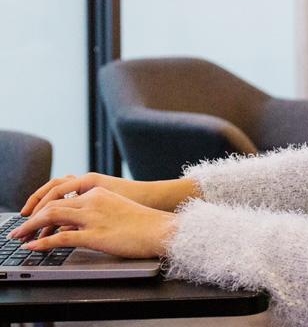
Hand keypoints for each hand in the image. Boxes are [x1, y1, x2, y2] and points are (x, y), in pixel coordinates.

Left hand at [10, 187, 176, 257]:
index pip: (61, 192)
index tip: (32, 214)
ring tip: (19, 236)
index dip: (42, 203)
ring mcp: (93, 216)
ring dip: (30, 227)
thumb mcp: (115, 205)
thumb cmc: (142, 219)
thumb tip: (74, 221)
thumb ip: (94, 207)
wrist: (159, 227)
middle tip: (19, 227)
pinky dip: (43, 243)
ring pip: (52, 216)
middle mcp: (93, 199)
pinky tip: (34, 247)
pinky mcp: (95, 234)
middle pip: (52, 203)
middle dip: (31, 215)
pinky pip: (61, 238)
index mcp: (97, 189)